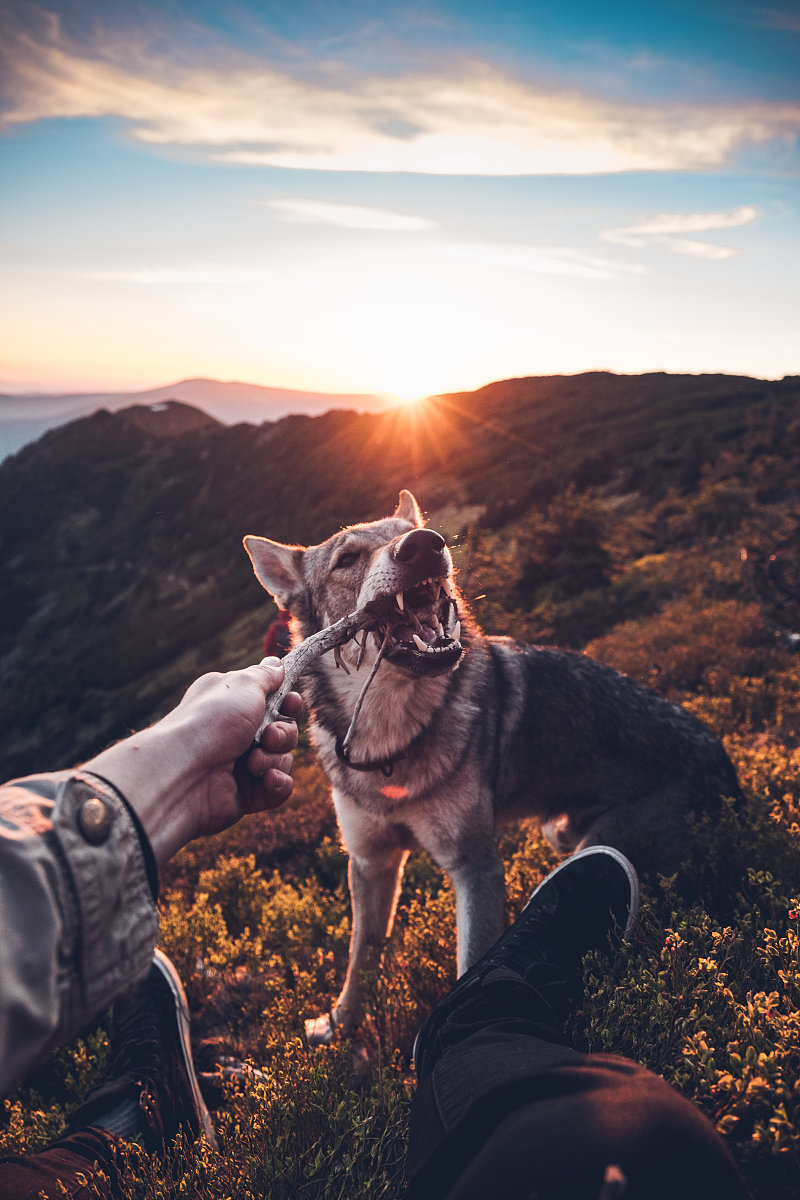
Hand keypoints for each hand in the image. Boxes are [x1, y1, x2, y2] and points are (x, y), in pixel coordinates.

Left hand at [84, 661, 302, 866]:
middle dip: (283, 732)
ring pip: (283, 759)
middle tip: (268, 736)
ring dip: (275, 758)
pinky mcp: (245, 794)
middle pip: (283, 731)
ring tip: (253, 763)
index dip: (288, 703)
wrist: (183, 773)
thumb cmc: (212, 721)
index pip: (273, 702)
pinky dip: (277, 783)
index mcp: (232, 704)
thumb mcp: (243, 685)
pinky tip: (266, 779)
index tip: (290, 702)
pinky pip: (278, 788)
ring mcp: (240, 765)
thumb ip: (265, 675)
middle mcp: (235, 733)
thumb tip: (277, 663)